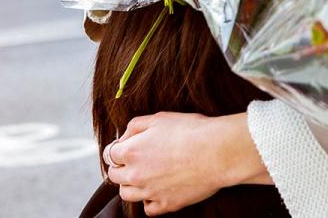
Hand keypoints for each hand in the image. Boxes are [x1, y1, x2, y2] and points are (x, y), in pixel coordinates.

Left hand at [106, 112, 270, 215]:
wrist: (218, 152)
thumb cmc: (192, 131)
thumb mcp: (160, 118)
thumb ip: (135, 126)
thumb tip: (124, 137)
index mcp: (131, 151)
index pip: (109, 154)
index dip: (117, 149)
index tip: (127, 146)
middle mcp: (136, 174)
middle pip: (115, 176)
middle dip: (122, 167)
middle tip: (136, 160)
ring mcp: (150, 192)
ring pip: (127, 194)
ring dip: (132, 185)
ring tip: (145, 176)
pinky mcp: (167, 204)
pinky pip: (148, 208)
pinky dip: (150, 200)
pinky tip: (158, 190)